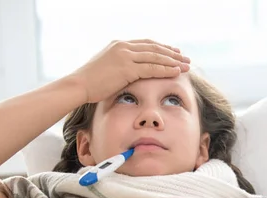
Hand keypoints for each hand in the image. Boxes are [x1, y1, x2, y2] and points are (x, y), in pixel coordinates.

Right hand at [69, 39, 190, 102]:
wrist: (79, 85)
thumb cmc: (91, 82)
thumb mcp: (107, 68)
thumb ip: (121, 66)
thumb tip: (131, 73)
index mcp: (119, 44)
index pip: (146, 44)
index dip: (162, 48)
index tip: (175, 52)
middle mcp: (123, 47)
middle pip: (154, 48)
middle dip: (172, 54)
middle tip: (185, 58)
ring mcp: (125, 56)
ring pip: (156, 57)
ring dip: (173, 62)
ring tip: (186, 66)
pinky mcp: (127, 68)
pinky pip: (152, 68)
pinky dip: (166, 70)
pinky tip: (176, 72)